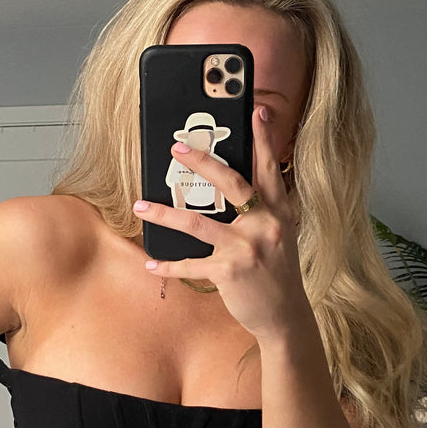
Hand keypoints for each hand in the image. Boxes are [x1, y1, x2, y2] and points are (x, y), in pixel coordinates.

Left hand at [132, 105, 308, 340]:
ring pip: (198, 223)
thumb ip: (263, 210)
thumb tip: (233, 184)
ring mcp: (247, 248)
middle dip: (201, 162)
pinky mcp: (230, 272)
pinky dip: (168, 265)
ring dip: (164, 214)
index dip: (263, 139)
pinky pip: (191, 264)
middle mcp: (265, 225)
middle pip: (231, 184)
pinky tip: (150, 262)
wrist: (286, 316)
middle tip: (176, 147)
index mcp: (279, 211)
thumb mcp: (280, 235)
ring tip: (140, 204)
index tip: (257, 111)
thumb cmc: (277, 272)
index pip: (269, 168)